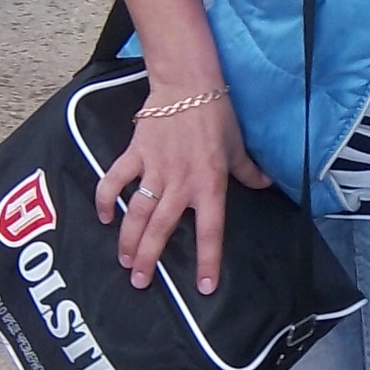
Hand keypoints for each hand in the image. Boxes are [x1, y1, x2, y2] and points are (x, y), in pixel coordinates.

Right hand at [94, 95, 271, 294]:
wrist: (187, 83)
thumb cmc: (216, 114)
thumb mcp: (238, 146)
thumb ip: (248, 171)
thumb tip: (266, 184)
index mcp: (209, 184)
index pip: (209, 231)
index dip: (208, 260)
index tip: (204, 287)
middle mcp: (181, 183)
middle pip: (161, 229)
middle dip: (149, 259)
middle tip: (140, 282)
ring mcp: (155, 169)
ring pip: (136, 212)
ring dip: (128, 239)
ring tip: (124, 260)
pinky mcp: (135, 154)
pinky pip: (114, 179)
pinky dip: (105, 198)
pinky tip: (103, 217)